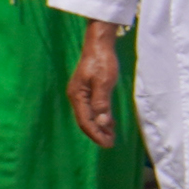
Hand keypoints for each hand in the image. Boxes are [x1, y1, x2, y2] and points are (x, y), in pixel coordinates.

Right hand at [68, 20, 123, 148]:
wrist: (99, 44)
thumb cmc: (102, 61)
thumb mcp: (104, 82)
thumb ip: (102, 103)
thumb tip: (101, 122)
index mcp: (77, 96)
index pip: (85, 122)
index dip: (96, 134)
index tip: (107, 144)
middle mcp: (77, 97)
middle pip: (86, 121)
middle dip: (97, 133)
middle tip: (110, 144)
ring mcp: (82, 94)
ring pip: (89, 116)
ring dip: (100, 127)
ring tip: (111, 137)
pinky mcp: (88, 90)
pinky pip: (93, 109)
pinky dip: (101, 117)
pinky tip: (109, 123)